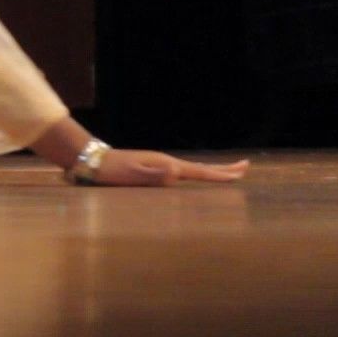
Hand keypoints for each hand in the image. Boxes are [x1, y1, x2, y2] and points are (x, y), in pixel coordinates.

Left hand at [88, 149, 249, 186]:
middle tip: (245, 168)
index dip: (220, 175)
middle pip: (200, 167)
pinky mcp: (151, 168)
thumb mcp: (131, 174)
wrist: (91, 160)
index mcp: (165, 165)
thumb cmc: (110, 171)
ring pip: (192, 169)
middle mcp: (165, 163)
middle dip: (223, 169)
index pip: (199, 171)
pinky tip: (193, 177)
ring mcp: (159, 164)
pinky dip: (195, 173)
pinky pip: (180, 173)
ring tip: (226, 172)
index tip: (240, 175)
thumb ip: (153, 174)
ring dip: (211, 171)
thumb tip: (176, 171)